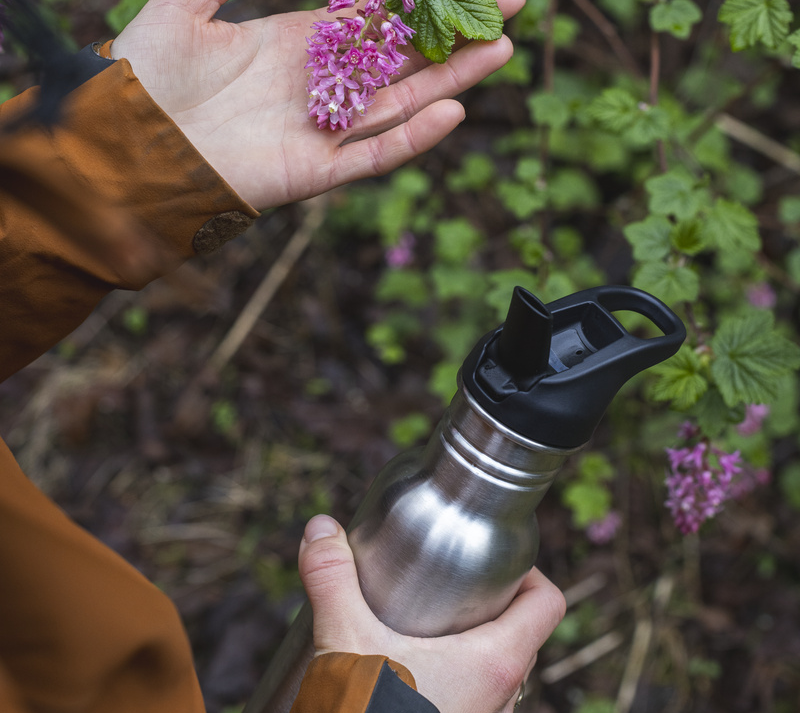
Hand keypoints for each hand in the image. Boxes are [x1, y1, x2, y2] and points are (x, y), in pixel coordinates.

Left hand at [110, 0, 523, 210]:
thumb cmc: (146, 77)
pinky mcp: (316, 172)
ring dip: (450, 79)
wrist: (128, 148)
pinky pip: (373, 155)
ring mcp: (321, 131)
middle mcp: (320, 86)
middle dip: (453, 32)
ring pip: (401, 103)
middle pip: (402, 57)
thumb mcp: (184, 4)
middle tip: (508, 5)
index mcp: (298, 44)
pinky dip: (412, 138)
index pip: (374, 16)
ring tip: (499, 49)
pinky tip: (451, 113)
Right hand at [298, 514, 565, 712]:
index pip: (547, 605)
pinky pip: (475, 706)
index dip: (531, 574)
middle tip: (454, 588)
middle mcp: (499, 701)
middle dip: (494, 607)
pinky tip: (413, 675)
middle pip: (523, 637)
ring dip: (476, 648)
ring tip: (431, 628)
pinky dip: (459, 683)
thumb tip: (321, 527)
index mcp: (494, 664)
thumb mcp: (345, 637)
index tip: (498, 562)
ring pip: (499, 676)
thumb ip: (332, 576)